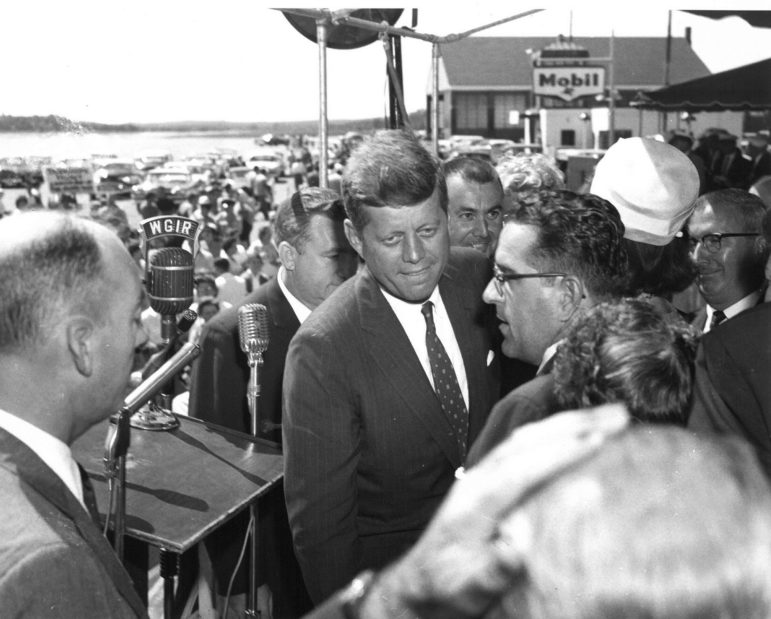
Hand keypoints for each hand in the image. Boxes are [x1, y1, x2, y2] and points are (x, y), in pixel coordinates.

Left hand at [365, 405, 629, 618]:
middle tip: (620, 415)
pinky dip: (556, 433)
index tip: (599, 439)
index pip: (522, 467)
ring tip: (610, 416)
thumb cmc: (446, 587)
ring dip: (568, 422)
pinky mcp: (492, 478)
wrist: (422, 582)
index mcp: (476, 500)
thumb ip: (491, 571)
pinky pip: (527, 446)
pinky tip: (579, 431)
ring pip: (529, 437)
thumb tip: (516, 553)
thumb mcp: (467, 589)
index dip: (560, 452)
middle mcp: (481, 477)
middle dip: (575, 424)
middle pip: (530, 441)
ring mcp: (484, 474)